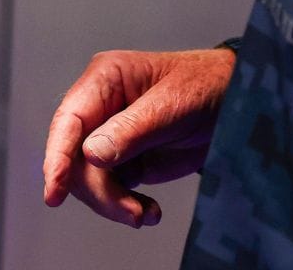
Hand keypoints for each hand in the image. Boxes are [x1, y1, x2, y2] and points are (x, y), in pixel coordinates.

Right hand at [42, 47, 236, 228]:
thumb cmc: (206, 85)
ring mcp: (111, 136)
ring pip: (90, 180)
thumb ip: (132, 129)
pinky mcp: (125, 160)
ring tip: (144, 213)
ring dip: (113, 203)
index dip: (57, 156)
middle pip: (75, 158)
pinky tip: (149, 211)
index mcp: (106, 78)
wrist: (236, 104)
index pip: (69, 119)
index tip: (55, 189)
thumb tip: (90, 155)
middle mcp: (101, 107)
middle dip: (98, 190)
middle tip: (129, 209)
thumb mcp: (173, 103)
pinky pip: (110, 191)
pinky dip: (126, 207)